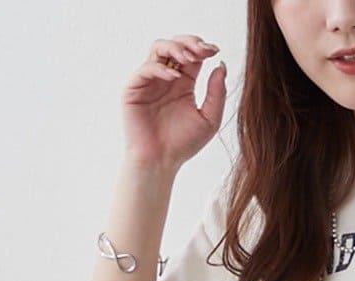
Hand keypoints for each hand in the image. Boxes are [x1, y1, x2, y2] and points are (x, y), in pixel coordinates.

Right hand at [120, 35, 226, 170]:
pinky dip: (161, 69)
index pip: (192, 55)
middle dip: (189, 42)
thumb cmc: (182, 145)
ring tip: (188, 58)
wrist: (160, 163)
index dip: (202, 48)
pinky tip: (175, 77)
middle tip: (202, 50)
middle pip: (175, 45)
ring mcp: (149, 81)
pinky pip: (145, 69)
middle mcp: (166, 78)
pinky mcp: (134, 88)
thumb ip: (217, 94)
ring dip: (175, 47)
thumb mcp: (209, 120)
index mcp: (183, 83)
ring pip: (158, 48)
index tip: (215, 51)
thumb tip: (221, 65)